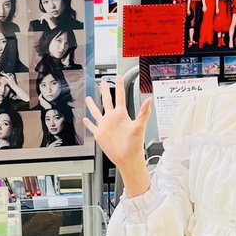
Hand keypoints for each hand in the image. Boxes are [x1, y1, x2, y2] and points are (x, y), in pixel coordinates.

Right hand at [84, 76, 151, 193]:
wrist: (127, 159)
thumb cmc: (135, 145)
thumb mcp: (139, 126)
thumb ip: (144, 112)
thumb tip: (149, 99)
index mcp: (121, 115)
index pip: (120, 96)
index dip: (119, 86)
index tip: (118, 77)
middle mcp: (113, 118)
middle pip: (107, 101)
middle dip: (105, 91)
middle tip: (103, 82)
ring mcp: (105, 126)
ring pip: (96, 112)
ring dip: (92, 105)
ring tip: (89, 98)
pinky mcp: (100, 135)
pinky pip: (92, 126)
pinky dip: (88, 123)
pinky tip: (85, 119)